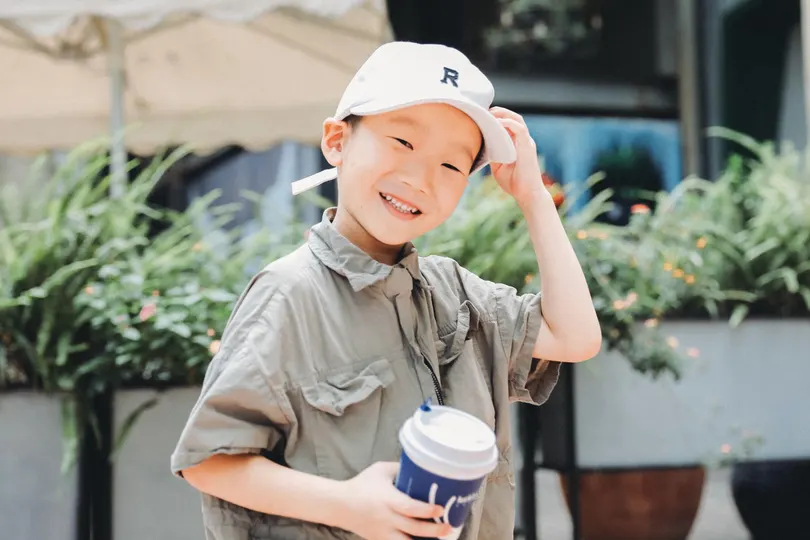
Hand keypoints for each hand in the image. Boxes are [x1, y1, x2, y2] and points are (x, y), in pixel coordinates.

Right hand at [337, 462, 451, 539]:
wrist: (339, 505)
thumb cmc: (361, 485)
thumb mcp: (380, 471)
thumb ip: (399, 469)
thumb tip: (420, 466)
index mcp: (387, 500)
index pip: (409, 507)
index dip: (426, 510)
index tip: (440, 509)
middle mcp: (387, 518)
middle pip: (413, 528)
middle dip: (433, 530)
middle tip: (449, 527)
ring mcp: (383, 533)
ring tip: (441, 539)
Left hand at [489, 107, 552, 207]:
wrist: (527, 195)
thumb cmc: (514, 183)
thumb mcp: (497, 167)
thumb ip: (492, 155)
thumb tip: (479, 147)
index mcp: (517, 143)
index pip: (508, 124)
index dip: (496, 117)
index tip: (482, 116)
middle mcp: (523, 140)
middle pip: (512, 117)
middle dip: (498, 112)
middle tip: (483, 112)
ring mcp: (526, 142)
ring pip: (517, 119)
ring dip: (503, 114)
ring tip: (490, 113)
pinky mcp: (528, 147)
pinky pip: (520, 129)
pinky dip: (508, 123)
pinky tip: (497, 122)